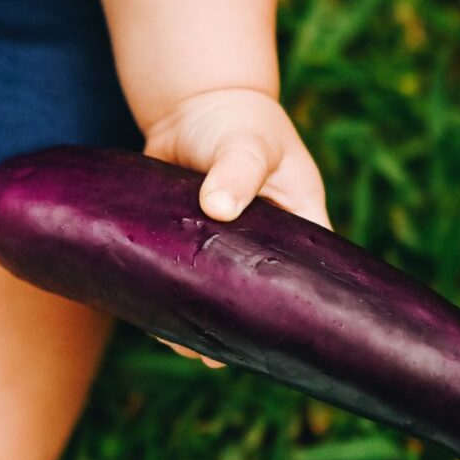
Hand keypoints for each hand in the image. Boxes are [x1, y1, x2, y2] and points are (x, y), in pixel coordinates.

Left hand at [145, 87, 330, 366]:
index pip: (306, 276)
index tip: (272, 340)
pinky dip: (169, 296)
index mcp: (298, 224)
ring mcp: (224, 246)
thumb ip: (237, 169)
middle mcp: (264, 244)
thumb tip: (216, 207)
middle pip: (257, 295)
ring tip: (181, 345)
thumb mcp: (247, 141)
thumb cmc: (238, 120)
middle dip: (237, 326)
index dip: (292, 310)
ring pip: (215, 292)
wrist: (194, 104)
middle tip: (214, 355)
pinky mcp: (187, 242)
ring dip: (198, 317)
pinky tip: (153, 320)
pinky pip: (181, 276)